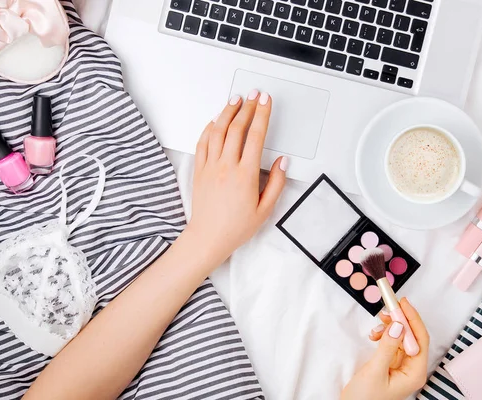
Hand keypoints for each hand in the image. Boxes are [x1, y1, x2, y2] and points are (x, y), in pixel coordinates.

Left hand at [187, 90, 286, 263]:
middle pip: (237, 128)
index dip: (262, 115)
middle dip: (247, 107)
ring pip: (217, 131)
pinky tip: (215, 121)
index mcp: (245, 175)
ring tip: (236, 100)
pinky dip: (209, 128)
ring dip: (227, 112)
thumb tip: (282, 162)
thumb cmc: (235, 227)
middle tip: (254, 94)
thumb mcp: (265, 209)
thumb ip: (276, 183)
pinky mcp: (199, 170)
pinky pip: (203, 143)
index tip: (266, 102)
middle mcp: (226, 167)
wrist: (208, 238)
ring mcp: (210, 167)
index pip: (256, 136)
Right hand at [341, 298, 429, 399]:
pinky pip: (392, 343)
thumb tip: (398, 326)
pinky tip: (374, 336)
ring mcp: (402, 367)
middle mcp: (412, 369)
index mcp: (415, 373)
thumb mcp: (375, 371)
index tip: (402, 303)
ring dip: (389, 328)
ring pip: (401, 338)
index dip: (412, 319)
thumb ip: (387, 347)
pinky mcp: (391, 364)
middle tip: (387, 309)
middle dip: (400, 321)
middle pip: (412, 336)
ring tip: (376, 328)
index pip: (420, 339)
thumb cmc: (364, 399)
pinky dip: (384, 336)